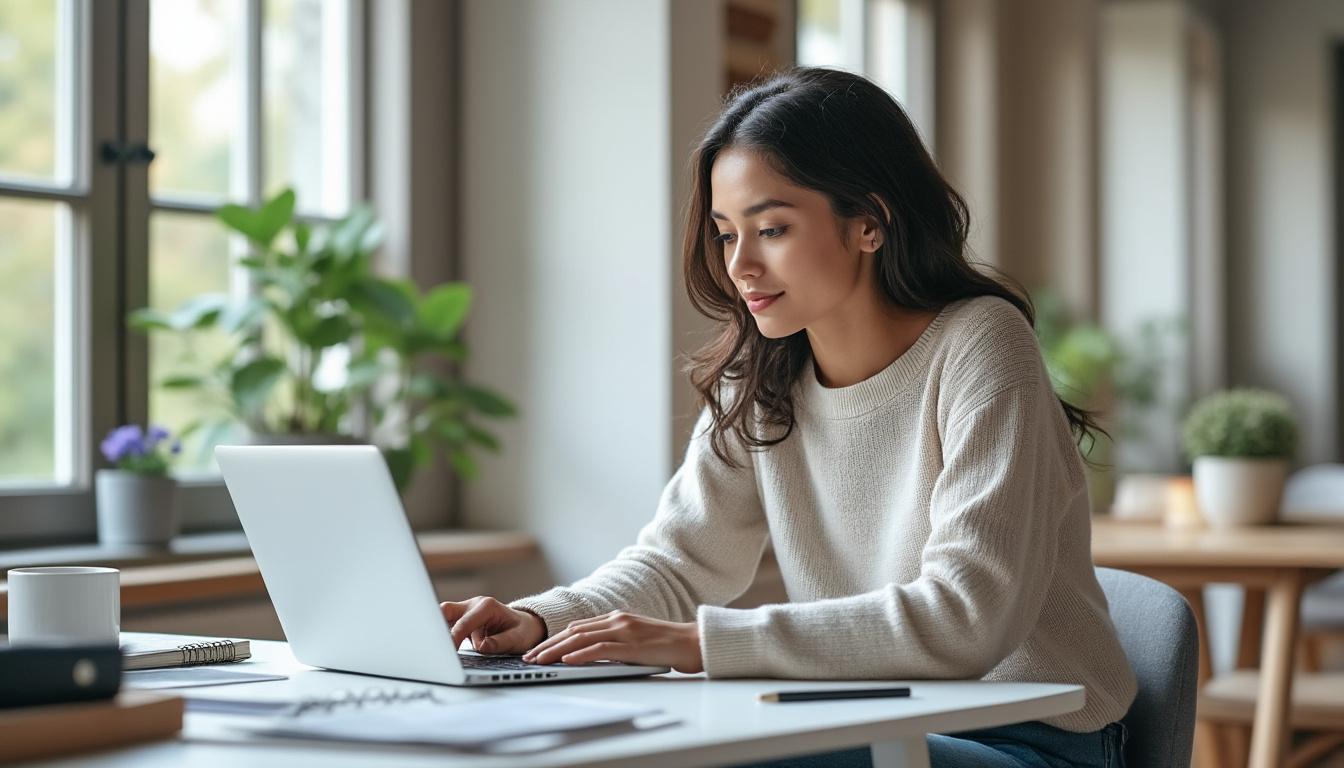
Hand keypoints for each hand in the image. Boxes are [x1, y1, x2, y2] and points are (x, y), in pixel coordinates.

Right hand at [440, 596, 546, 654]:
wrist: (526, 625)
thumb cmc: (522, 631)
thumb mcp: (517, 639)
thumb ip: (499, 643)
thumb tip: (481, 646)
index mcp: (487, 606)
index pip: (464, 622)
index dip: (454, 637)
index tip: (448, 651)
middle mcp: (474, 605)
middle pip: (446, 610)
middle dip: (436, 625)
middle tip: (432, 646)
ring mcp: (466, 611)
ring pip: (442, 616)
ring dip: (437, 630)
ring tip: (432, 648)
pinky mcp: (462, 620)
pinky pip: (446, 624)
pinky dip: (441, 634)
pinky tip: (437, 647)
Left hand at [522, 610, 702, 672]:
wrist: (695, 643)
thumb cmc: (667, 645)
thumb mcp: (635, 640)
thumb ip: (615, 643)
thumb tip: (589, 655)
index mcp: (617, 618)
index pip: (577, 627)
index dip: (554, 639)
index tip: (538, 650)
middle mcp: (617, 620)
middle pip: (573, 631)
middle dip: (548, 645)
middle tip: (529, 658)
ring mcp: (625, 630)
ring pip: (581, 638)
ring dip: (556, 650)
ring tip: (539, 660)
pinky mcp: (633, 645)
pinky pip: (601, 649)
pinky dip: (581, 654)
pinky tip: (567, 661)